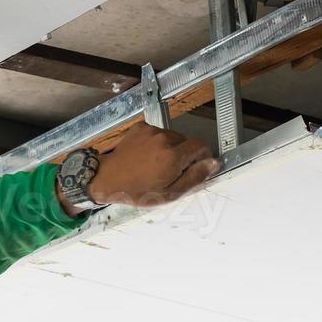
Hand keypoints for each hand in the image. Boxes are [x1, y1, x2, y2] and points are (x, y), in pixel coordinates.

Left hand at [87, 125, 219, 207]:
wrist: (108, 179)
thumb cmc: (137, 191)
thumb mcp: (170, 193)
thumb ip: (195, 177)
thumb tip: (214, 163)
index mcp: (173, 156)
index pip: (201, 146)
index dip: (202, 157)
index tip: (194, 167)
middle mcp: (164, 139)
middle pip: (186, 142)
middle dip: (183, 155)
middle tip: (169, 172)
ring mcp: (151, 132)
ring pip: (172, 138)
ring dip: (169, 149)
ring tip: (155, 165)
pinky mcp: (141, 128)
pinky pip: (157, 134)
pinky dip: (156, 143)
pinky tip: (146, 157)